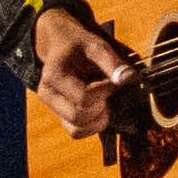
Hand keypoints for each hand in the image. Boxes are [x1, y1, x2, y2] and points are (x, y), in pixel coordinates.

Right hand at [28, 10, 129, 140]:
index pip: (83, 97)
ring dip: (98, 119)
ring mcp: (53, 108)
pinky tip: (99, 107)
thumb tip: (129, 78)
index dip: (104, 91)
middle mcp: (48, 95)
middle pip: (79, 116)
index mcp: (54, 76)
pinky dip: (93, 124)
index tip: (111, 80)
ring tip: (103, 99)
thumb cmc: (78, 44)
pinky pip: (77, 132)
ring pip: (77, 130)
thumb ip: (112, 61)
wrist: (61, 44)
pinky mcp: (61, 116)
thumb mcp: (95, 45)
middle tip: (107, 90)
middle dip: (101, 106)